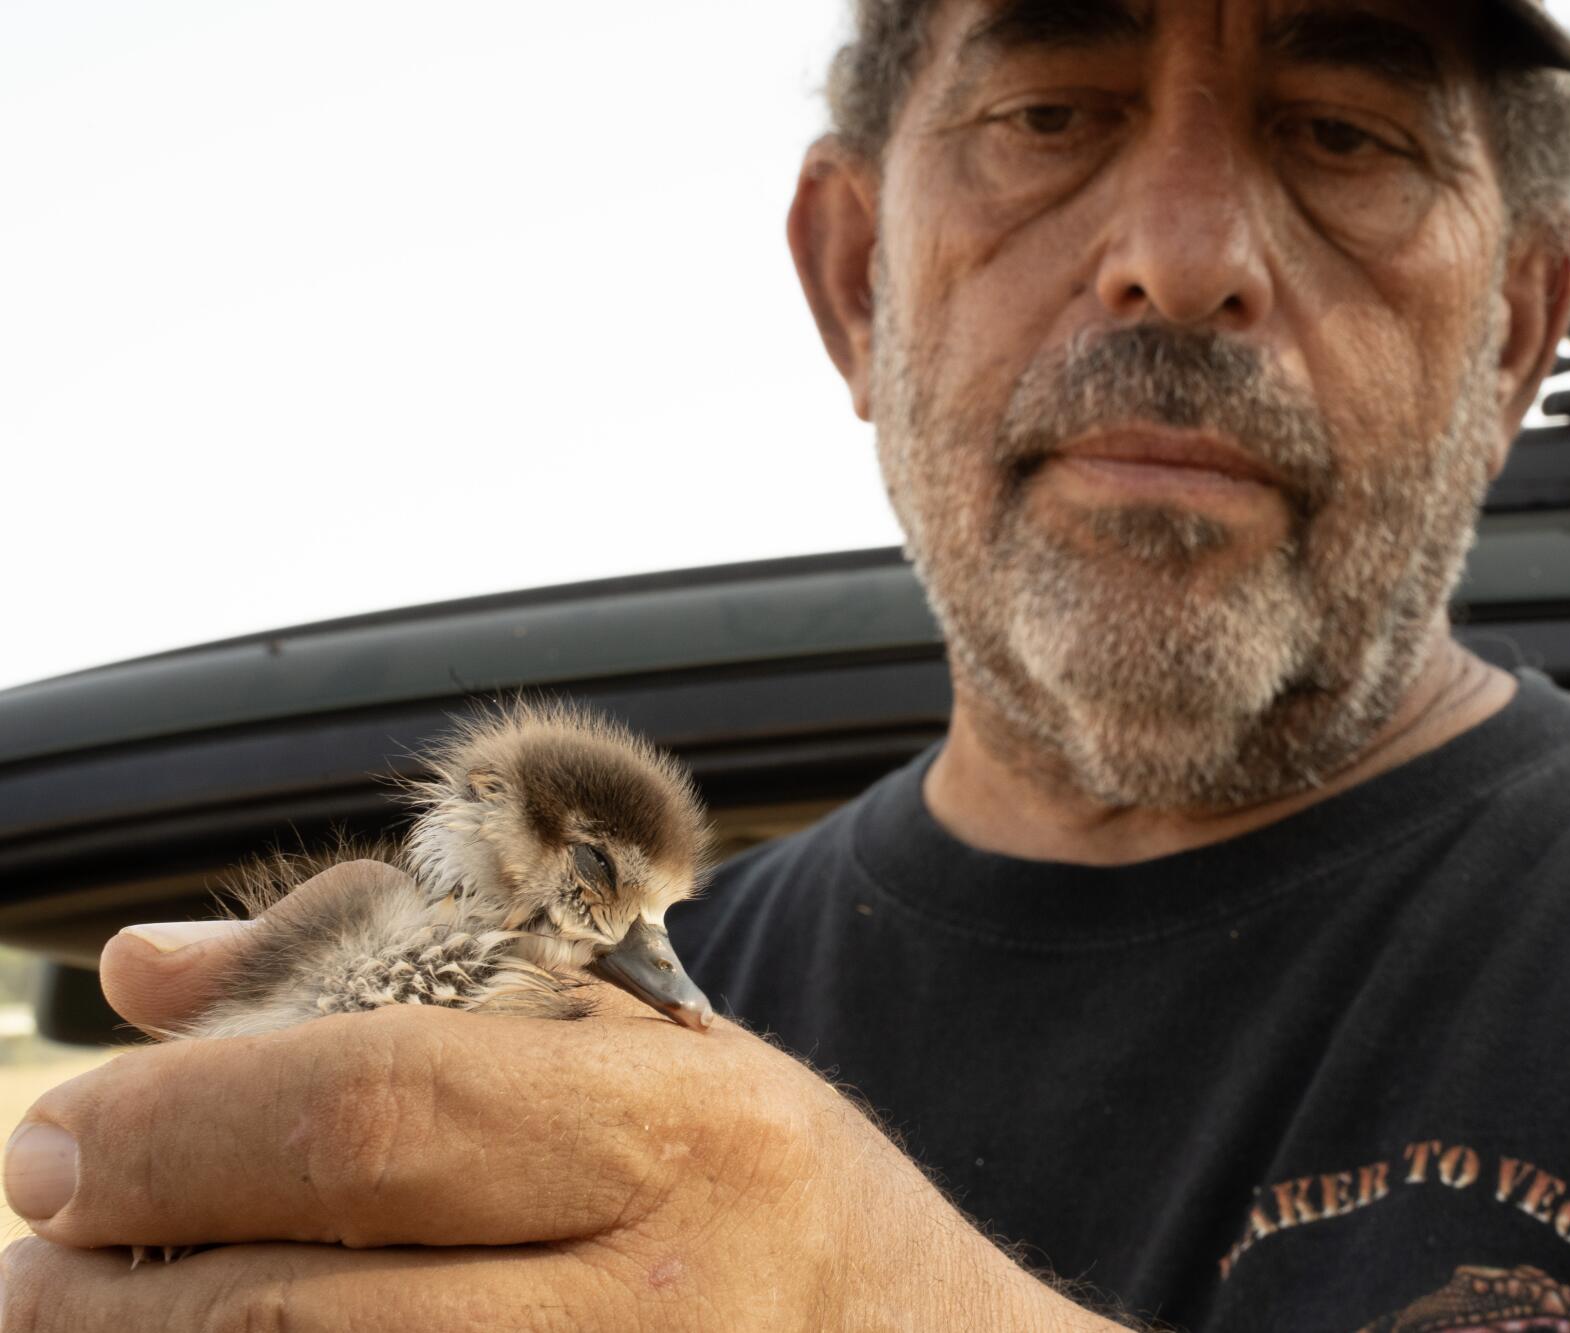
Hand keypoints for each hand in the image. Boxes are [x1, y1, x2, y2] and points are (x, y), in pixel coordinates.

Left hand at [1, 862, 1123, 1330]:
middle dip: (108, 1287)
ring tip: (84, 1320)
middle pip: (302, 1308)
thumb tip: (148, 975)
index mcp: (692, 1137)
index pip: (379, 1111)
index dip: (178, 1127)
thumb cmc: (777, 1197)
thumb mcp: (645, 1049)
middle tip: (38, 1253)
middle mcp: (669, 1308)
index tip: (60, 1136)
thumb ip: (410, 979)